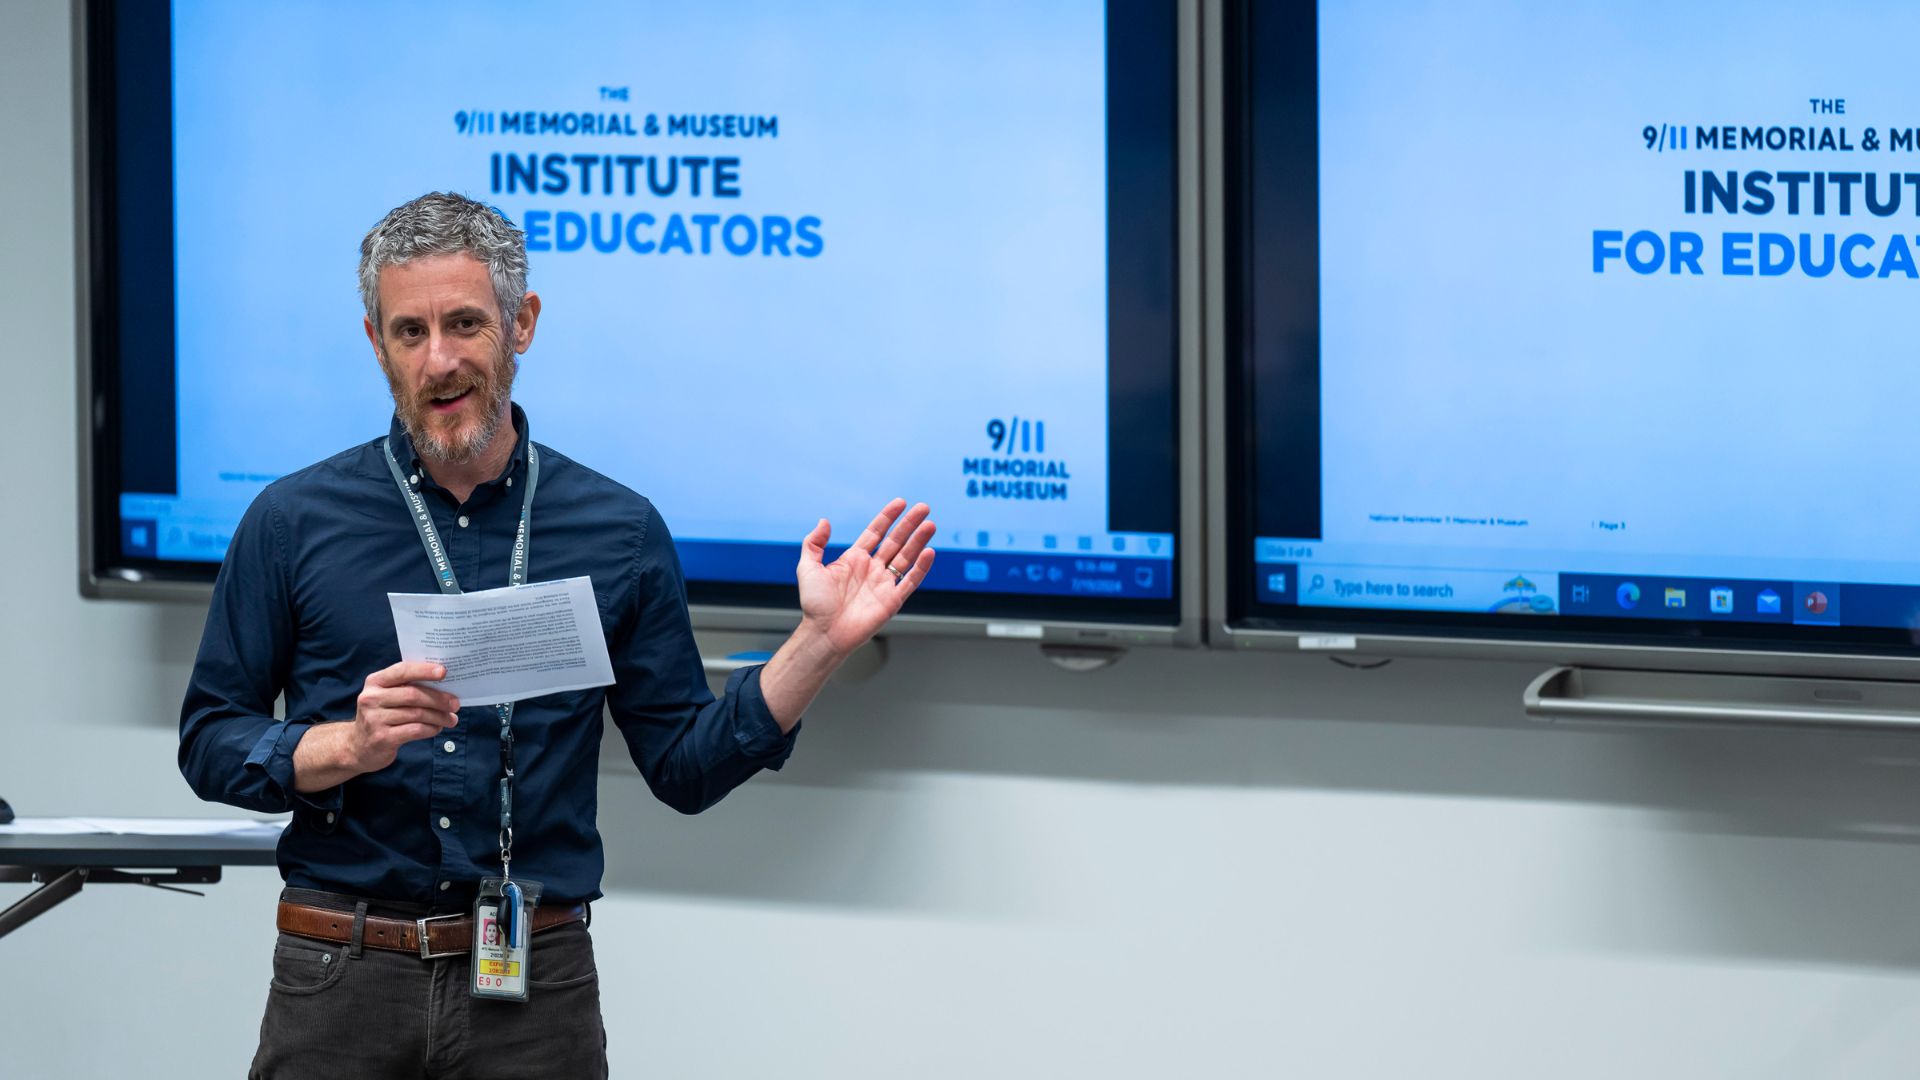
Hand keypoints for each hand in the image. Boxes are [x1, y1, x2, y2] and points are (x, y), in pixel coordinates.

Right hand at [344, 661, 460, 773]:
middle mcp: (371, 698)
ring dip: (439, 716)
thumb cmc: (381, 716)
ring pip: (417, 714)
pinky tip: (437, 728)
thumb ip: (407, 687)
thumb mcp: (386, 697)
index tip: (444, 672)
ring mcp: (374, 719)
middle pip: (413, 694)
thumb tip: (443, 683)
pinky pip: (415, 730)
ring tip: (451, 719)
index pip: (402, 671)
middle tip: (455, 704)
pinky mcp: (382, 738)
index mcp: (375, 682)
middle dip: (439, 699)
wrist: (358, 746)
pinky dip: (431, 729)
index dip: (424, 670)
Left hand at [796, 498, 935, 655]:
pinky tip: (929, 552)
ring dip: (919, 541)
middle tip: (924, 508)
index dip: (888, 517)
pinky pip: (910, 581)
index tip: (900, 502)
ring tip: (930, 524)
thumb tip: (824, 521)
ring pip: (906, 557)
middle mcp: (872, 569)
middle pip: (896, 541)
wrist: (824, 633)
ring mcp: (884, 584)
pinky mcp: (892, 600)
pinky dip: (921, 567)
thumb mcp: (808, 568)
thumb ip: (814, 543)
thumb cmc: (815, 605)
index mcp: (854, 559)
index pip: (876, 532)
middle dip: (910, 524)